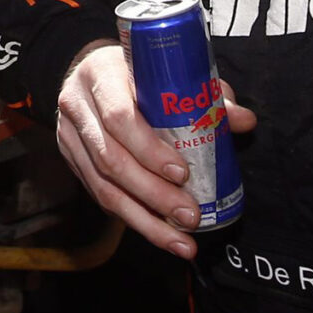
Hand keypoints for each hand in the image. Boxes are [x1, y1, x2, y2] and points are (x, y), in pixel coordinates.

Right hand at [54, 38, 256, 259]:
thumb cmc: (136, 71)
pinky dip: (133, 217)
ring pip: (102, 187)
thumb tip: (244, 121)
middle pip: (111, 160)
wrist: (88, 73)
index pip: (119, 117)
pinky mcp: (71, 160)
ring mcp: (69, 137)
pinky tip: (161, 233)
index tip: (183, 174)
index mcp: (100, 75)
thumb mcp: (166, 72)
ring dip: (144, 219)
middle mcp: (77, 107)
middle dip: (154, 194)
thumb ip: (204, 94)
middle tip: (191, 216)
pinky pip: (99, 196)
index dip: (150, 149)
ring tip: (181, 241)